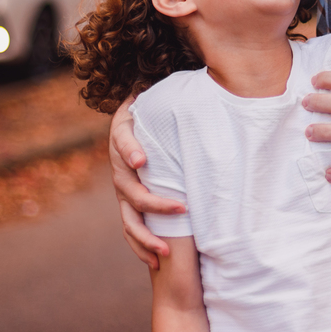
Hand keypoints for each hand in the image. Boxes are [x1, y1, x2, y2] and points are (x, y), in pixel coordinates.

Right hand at [109, 97, 186, 268]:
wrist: (138, 119)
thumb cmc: (156, 106)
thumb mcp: (163, 92)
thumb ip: (178, 87)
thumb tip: (210, 70)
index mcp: (124, 133)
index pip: (123, 141)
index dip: (131, 150)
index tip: (144, 160)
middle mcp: (120, 165)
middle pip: (130, 189)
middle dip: (156, 202)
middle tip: (183, 209)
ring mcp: (122, 188)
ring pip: (129, 217)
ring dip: (146, 235)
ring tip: (166, 252)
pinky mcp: (128, 205)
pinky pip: (130, 230)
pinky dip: (141, 246)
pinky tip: (156, 261)